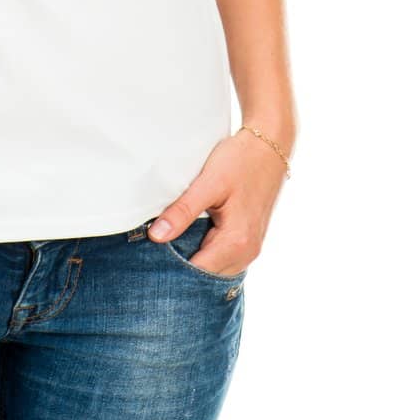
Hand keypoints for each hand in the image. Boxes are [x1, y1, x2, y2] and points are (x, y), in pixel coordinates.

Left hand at [146, 126, 288, 276]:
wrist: (269, 146)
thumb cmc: (240, 161)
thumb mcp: (208, 183)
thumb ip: (182, 211)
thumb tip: (156, 236)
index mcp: (237, 242)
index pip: (197, 271)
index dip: (171, 267)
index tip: (148, 258)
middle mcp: (247, 252)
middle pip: (206, 274)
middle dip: (181, 266)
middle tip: (153, 249)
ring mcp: (250, 249)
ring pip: (214, 268)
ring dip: (193, 258)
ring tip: (168, 242)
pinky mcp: (249, 241)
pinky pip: (222, 257)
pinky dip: (205, 251)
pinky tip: (188, 237)